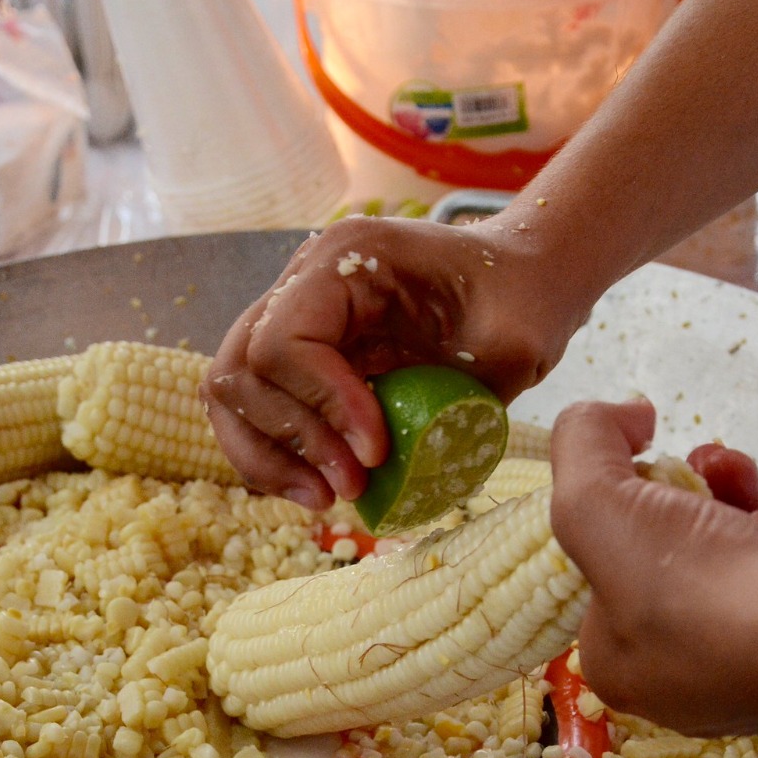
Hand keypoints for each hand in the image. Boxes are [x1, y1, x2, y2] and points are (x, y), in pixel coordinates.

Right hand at [204, 215, 586, 510]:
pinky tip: (320, 489)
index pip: (284, 338)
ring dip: (269, 456)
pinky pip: (256, 409)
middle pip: (241, 370)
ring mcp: (296, 317)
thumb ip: (460, 393)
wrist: (525, 280)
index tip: (376, 450)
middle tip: (351, 486)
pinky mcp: (301, 357)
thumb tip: (391, 458)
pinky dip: (275, 455)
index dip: (321, 404)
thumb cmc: (524, 297)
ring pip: (232, 394)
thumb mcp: (515, 336)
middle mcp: (304, 282)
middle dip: (291, 440)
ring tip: (327, 499)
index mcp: (347, 258)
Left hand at [549, 399, 757, 735]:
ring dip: (750, 506)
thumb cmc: (696, 586)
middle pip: (677, 550)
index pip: (605, 565)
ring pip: (740, 553)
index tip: (651, 470)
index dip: (627, 503)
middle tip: (715, 472)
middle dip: (699, 494)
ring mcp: (754, 671)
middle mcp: (681, 679)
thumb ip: (582, 443)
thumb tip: (624, 417)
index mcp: (616, 664)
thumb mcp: (592, 500)